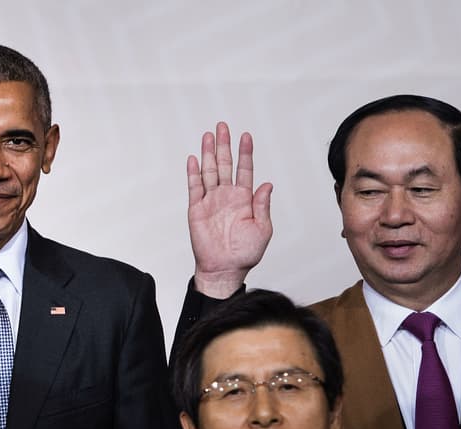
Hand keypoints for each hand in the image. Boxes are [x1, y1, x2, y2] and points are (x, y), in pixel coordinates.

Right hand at [187, 122, 272, 296]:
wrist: (224, 269)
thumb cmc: (245, 253)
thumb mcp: (263, 228)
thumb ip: (263, 205)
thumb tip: (267, 184)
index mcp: (244, 199)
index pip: (244, 170)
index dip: (245, 153)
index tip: (246, 136)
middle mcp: (226, 196)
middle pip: (224, 165)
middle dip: (224, 145)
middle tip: (222, 126)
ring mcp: (211, 201)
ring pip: (209, 172)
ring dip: (208, 153)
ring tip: (209, 136)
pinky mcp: (196, 210)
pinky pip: (194, 187)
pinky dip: (193, 173)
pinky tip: (194, 158)